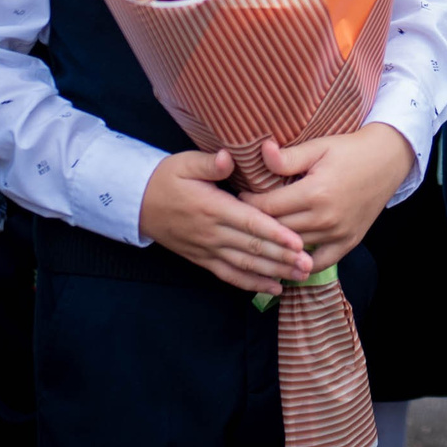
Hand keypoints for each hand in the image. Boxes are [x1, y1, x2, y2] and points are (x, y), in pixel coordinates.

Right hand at [139, 149, 313, 294]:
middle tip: (309, 264)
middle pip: (252, 248)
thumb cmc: (165, 178)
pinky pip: (229, 275)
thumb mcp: (184, 163)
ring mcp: (207, 249)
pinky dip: (251, 283)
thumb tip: (228, 158)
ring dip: (273, 273)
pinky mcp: (203, 259)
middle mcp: (212, 233)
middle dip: (282, 258)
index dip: (275, 234)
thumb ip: (209, 164)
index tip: (298, 241)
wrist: (137, 204)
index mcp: (212, 207)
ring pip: (245, 265)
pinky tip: (273, 288)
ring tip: (299, 276)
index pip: (249, 223)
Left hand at [242, 125, 415, 270]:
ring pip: (294, 247)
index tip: (239, 197)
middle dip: (257, 223)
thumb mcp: (318, 147)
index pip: (269, 207)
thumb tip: (261, 151)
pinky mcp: (349, 242)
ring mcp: (338, 234)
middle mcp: (325, 218)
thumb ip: (288, 157)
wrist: (387, 159)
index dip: (248, 203)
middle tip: (243, 217)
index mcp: (315, 193)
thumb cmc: (350, 150)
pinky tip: (288, 260)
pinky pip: (319, 263)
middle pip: (278, 229)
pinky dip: (302, 264)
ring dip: (275, 243)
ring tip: (259, 236)